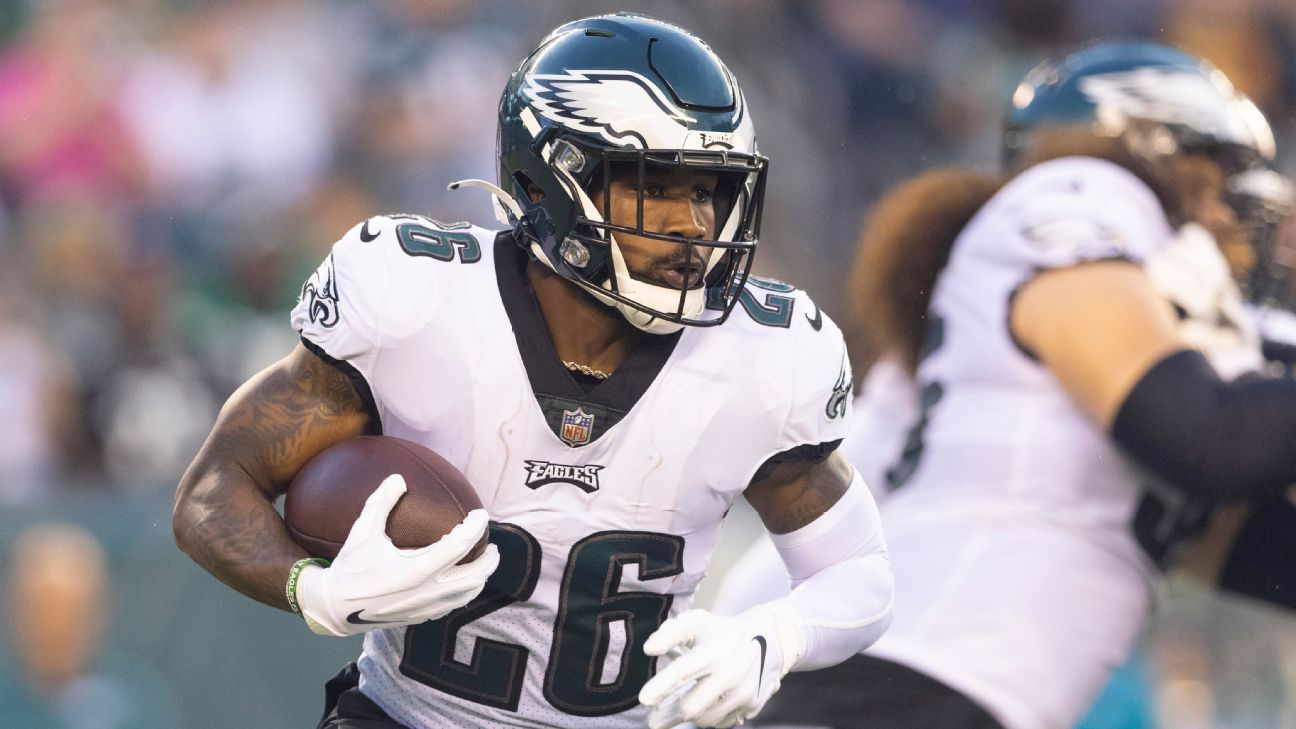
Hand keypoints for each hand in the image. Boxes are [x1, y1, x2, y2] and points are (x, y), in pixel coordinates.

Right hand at [294, 474, 498, 635]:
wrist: (335, 608)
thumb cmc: (350, 567)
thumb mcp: (362, 531)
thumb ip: (380, 502)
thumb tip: (398, 477)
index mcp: (416, 569)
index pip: (459, 546)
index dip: (475, 528)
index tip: (482, 515)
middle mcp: (426, 591)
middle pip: (474, 576)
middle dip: (489, 560)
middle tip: (494, 546)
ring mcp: (425, 608)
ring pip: (466, 595)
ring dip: (480, 579)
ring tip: (484, 565)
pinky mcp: (420, 618)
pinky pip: (451, 606)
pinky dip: (463, 594)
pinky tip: (462, 585)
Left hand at [639, 608, 791, 728]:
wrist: (769, 639)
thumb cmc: (723, 631)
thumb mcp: (697, 622)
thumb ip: (670, 632)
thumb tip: (649, 648)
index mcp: (714, 651)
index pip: (683, 670)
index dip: (662, 686)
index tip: (644, 698)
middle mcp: (730, 674)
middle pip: (691, 707)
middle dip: (667, 716)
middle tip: (652, 719)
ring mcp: (743, 693)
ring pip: (704, 718)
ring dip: (687, 715)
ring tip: (677, 707)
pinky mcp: (752, 705)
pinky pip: (721, 722)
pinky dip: (707, 717)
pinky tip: (703, 704)